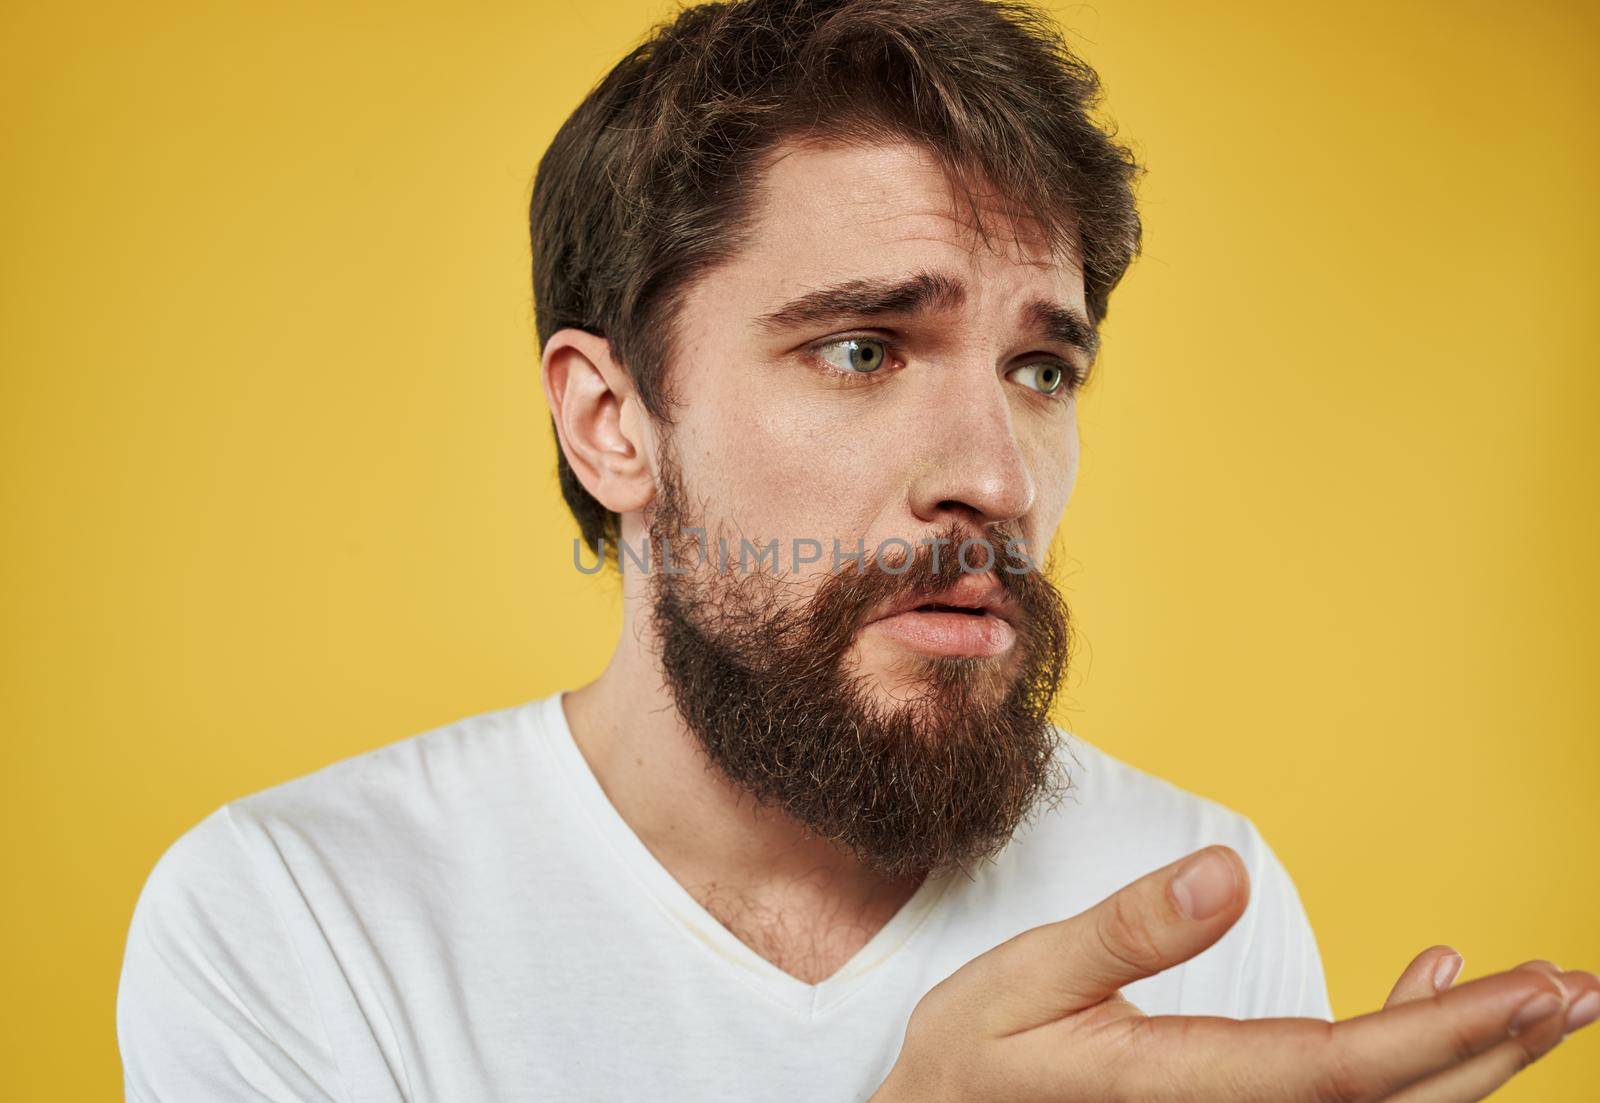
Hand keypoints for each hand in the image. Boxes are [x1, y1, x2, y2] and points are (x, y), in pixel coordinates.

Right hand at [871, 846, 1597, 1101]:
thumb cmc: (972, 1061)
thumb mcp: (1023, 981)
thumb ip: (1125, 932)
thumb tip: (1222, 872)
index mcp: (1181, 1088)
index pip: (1342, 1069)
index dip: (1450, 1033)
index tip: (1534, 987)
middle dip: (1496, 1049)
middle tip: (1581, 990)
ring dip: (1467, 1057)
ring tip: (1542, 998)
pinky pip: (1339, 1102)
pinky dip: (1401, 1054)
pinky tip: (1423, 989)